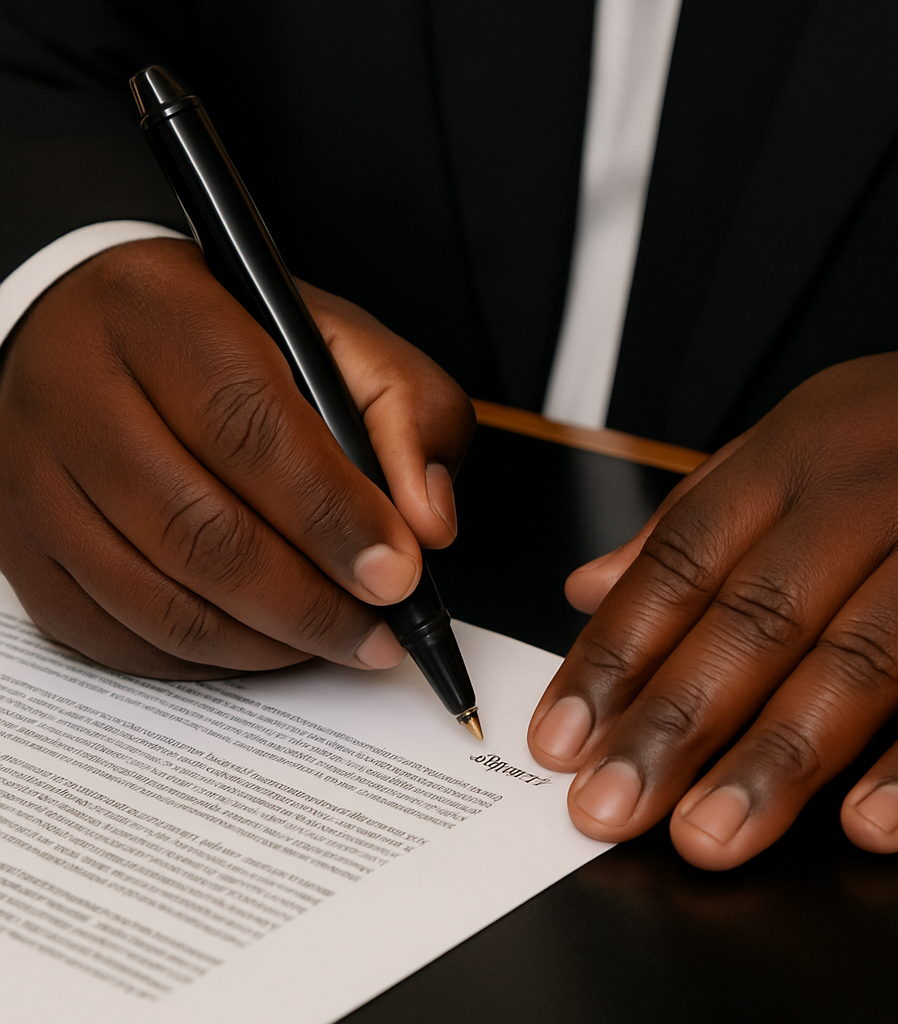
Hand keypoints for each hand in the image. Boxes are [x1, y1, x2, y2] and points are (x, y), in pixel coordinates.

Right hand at [0, 239, 473, 677]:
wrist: (99, 331)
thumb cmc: (230, 339)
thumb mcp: (341, 343)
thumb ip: (409, 414)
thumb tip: (428, 524)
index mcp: (164, 317)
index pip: (248, 428)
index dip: (331, 514)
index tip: (397, 573)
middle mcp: (78, 393)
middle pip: (199, 532)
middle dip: (309, 603)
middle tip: (378, 631)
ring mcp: (38, 479)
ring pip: (159, 601)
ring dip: (266, 642)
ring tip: (335, 639)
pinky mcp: (24, 548)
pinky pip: (116, 639)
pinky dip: (206, 660)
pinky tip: (262, 641)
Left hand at [528, 331, 897, 868]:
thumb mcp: (786, 441)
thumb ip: (689, 520)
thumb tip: (589, 588)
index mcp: (791, 459)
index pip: (681, 560)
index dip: (615, 653)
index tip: (563, 733)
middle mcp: (869, 498)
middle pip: (758, 621)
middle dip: (676, 724)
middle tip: (610, 805)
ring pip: (862, 662)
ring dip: (780, 760)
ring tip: (711, 833)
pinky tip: (872, 823)